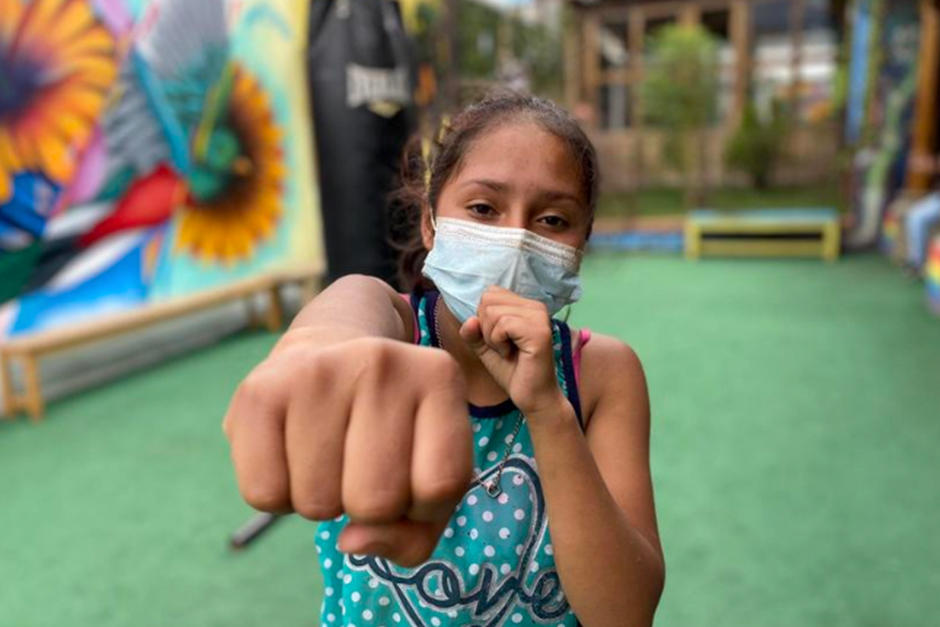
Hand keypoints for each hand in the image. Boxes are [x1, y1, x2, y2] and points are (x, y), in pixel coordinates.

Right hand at [223, 329, 472, 565]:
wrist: (324, 353)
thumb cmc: (388, 431)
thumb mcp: (426, 473)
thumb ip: (415, 533)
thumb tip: (351, 542)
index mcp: (439, 377)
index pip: (440, 486)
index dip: (422, 507)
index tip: (410, 477)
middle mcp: (382, 362)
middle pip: (376, 502)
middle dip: (367, 509)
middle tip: (360, 466)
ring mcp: (319, 370)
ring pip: (318, 505)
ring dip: (321, 501)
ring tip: (326, 455)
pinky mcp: (260, 390)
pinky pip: (264, 494)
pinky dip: (277, 496)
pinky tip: (291, 454)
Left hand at [458, 286, 565, 415]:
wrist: (531, 397)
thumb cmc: (512, 371)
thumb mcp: (485, 347)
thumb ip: (473, 332)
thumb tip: (469, 320)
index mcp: (526, 305)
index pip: (490, 294)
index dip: (484, 319)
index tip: (499, 340)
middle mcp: (535, 306)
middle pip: (488, 300)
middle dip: (485, 327)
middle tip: (503, 347)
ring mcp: (539, 317)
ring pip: (493, 312)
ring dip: (492, 337)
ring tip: (507, 351)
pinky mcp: (539, 331)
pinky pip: (502, 324)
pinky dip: (498, 342)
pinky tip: (510, 354)